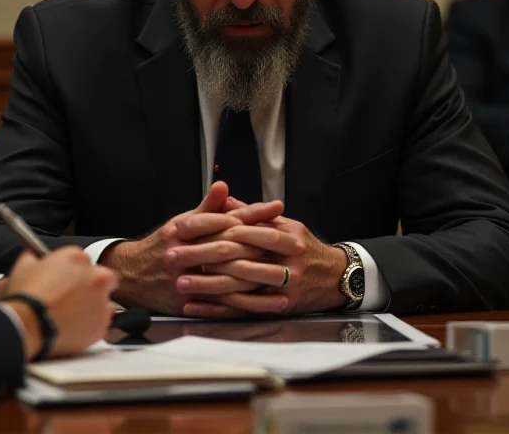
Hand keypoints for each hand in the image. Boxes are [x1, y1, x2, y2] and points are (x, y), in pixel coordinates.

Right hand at [3, 247, 117, 359]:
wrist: (25, 325)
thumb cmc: (25, 297)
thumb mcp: (24, 266)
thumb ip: (34, 257)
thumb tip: (33, 257)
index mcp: (78, 258)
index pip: (82, 260)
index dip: (73, 271)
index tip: (66, 280)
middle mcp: (96, 276)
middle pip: (101, 278)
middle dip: (91, 286)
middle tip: (74, 298)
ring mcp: (100, 301)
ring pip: (105, 302)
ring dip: (93, 307)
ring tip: (73, 316)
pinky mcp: (100, 325)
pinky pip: (100, 325)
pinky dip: (90, 327)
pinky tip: (74, 329)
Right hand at [100, 182, 286, 314]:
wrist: (133, 276)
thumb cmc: (164, 244)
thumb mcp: (181, 221)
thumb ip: (206, 207)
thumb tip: (224, 186)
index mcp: (183, 229)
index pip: (224, 217)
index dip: (252, 212)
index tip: (278, 207)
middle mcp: (185, 252)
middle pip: (231, 246)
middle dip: (265, 244)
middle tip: (294, 242)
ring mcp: (188, 278)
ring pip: (231, 276)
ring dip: (262, 275)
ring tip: (289, 272)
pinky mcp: (193, 301)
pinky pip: (226, 303)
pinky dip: (251, 302)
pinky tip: (271, 301)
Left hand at [177, 196, 347, 318]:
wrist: (337, 277)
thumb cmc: (306, 247)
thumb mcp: (285, 224)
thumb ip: (254, 214)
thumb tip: (224, 199)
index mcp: (285, 236)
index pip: (241, 229)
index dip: (210, 227)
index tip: (183, 228)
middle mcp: (286, 261)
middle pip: (235, 258)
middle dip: (200, 257)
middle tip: (172, 256)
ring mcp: (283, 287)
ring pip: (237, 286)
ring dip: (205, 286)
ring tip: (179, 283)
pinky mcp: (279, 307)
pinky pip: (242, 309)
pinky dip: (216, 309)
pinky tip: (195, 307)